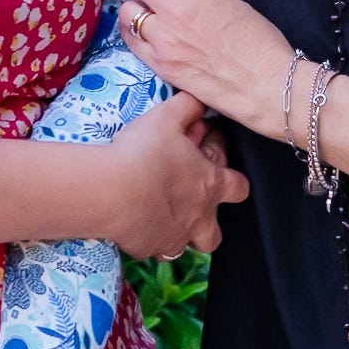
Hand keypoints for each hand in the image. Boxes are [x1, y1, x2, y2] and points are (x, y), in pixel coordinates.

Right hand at [99, 90, 245, 257]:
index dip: (232, 177)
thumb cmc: (143, 153)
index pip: (239, 187)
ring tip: (158, 216)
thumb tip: (200, 100)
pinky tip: (133, 222)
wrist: (110, 192)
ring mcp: (173, 238)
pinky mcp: (147, 249)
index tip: (212, 161)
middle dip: (207, 223)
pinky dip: (147, 238)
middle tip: (187, 203)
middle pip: (215, 234)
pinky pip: (151, 249)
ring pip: (184, 247)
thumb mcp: (167, 117)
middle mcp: (198, 218)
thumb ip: (188, 106)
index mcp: (209, 185)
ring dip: (176, 234)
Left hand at [110, 0, 298, 138]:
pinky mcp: (161, 64)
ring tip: (129, 2)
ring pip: (128, 11)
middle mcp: (177, 10)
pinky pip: (132, 41)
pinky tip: (132, 28)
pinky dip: (129, 31)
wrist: (267, 85)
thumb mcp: (234, 3)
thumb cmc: (261, 45)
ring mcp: (165, 38)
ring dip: (128, 3)